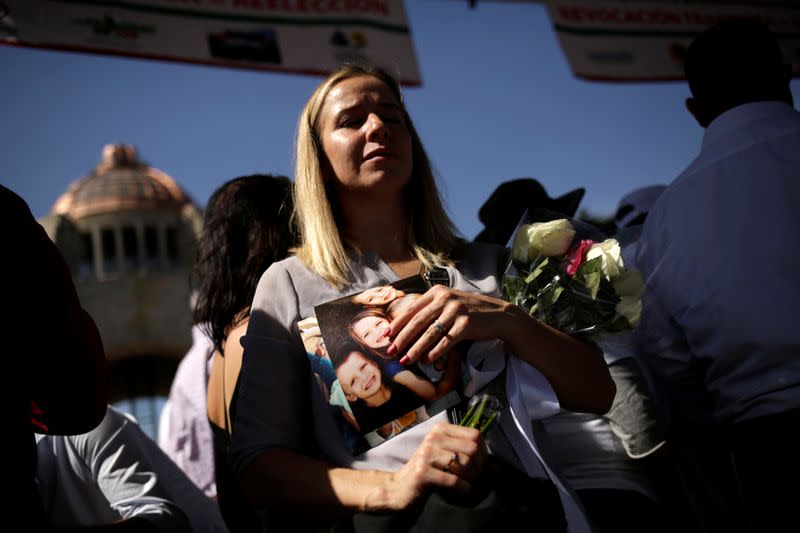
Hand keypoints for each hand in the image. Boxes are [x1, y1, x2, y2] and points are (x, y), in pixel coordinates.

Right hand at [381, 422, 485, 509]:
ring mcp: (426, 454)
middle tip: (474, 477)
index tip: (480, 464)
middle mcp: (433, 438)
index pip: (475, 435)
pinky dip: (463, 488)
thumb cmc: (427, 471)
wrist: (399, 487)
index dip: (483, 451)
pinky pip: (453, 480)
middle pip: (472, 449)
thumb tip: (497, 466)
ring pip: (464, 464)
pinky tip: (462, 491)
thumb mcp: (445, 456)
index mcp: (440, 429)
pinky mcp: (422, 472)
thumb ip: (466, 454)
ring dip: (470, 479)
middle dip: (479, 467)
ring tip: (466, 484)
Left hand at [385, 285, 515, 365]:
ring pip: (429, 333)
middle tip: (391, 351)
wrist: (499, 314)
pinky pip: (446, 341)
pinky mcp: (466, 324)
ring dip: (415, 349)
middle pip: (417, 322)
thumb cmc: (470, 311)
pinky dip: (435, 352)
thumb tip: (405, 327)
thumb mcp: (449, 303)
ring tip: (405, 360)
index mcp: (437, 292)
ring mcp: (456, 310)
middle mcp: (445, 298)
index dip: (397, 324)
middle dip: (402, 338)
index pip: (412, 309)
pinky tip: (427, 361)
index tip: (385, 336)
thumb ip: (430, 309)